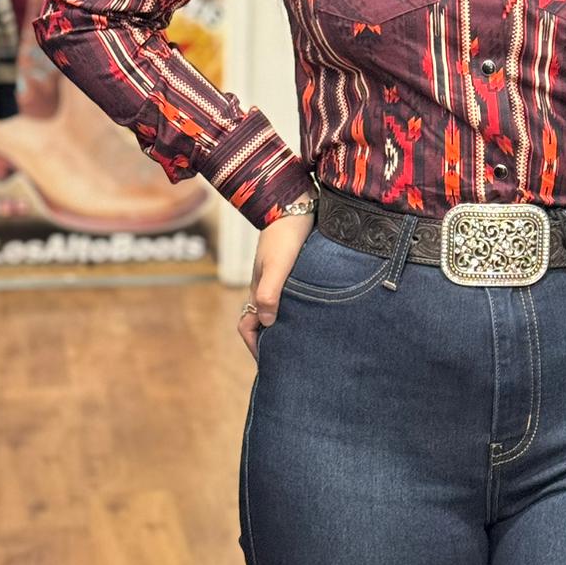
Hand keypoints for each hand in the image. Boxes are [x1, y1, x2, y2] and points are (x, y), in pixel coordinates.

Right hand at [238, 191, 317, 360]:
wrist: (296, 202)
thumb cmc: (286, 233)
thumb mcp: (277, 264)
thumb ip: (270, 292)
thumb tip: (269, 323)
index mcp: (258, 290)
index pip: (248, 327)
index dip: (256, 347)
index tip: (272, 362)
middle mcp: (267, 287)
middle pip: (263, 323)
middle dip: (273, 342)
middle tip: (293, 359)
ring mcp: (280, 279)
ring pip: (279, 310)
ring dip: (287, 326)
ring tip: (308, 341)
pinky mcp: (295, 271)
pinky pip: (292, 298)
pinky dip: (298, 311)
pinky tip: (317, 314)